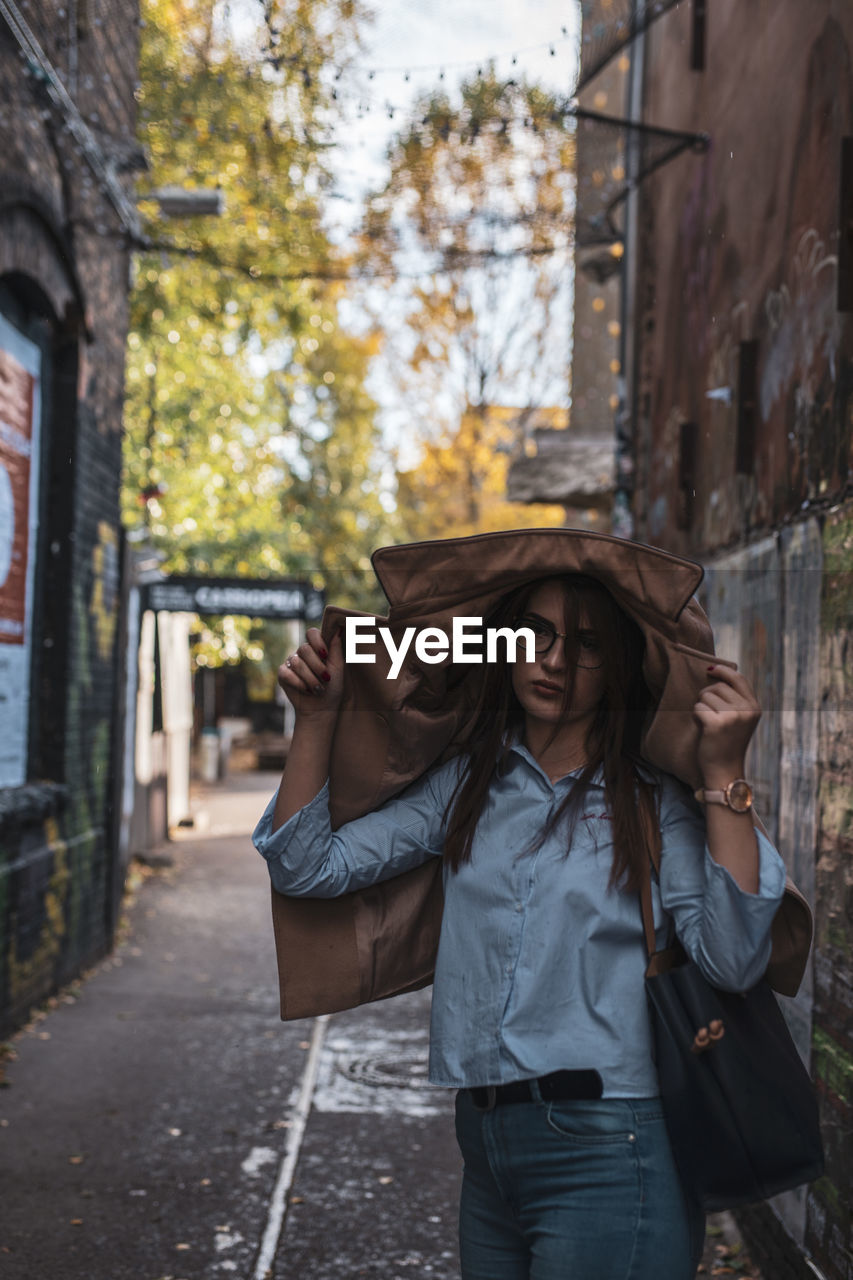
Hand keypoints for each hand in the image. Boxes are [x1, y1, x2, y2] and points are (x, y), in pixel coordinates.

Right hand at [277, 627, 343, 719]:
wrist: (322, 709)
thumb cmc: (333, 689)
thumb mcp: (338, 668)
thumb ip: (336, 648)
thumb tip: (338, 628)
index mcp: (317, 649)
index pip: (312, 633)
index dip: (317, 641)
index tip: (325, 654)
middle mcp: (302, 653)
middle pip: (304, 649)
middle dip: (317, 666)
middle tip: (326, 679)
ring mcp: (291, 663)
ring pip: (296, 662)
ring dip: (310, 678)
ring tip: (318, 689)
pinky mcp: (283, 675)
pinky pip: (286, 673)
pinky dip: (298, 683)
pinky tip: (306, 690)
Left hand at [693, 663, 760, 785]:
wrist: (725, 771)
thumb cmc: (728, 743)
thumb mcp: (740, 719)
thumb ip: (735, 699)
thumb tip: (716, 672)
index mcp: (754, 707)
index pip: (738, 679)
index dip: (723, 671)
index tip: (710, 669)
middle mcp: (746, 710)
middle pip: (718, 687)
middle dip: (707, 696)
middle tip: (708, 713)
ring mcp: (732, 716)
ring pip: (705, 696)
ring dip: (701, 707)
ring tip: (708, 723)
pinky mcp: (716, 724)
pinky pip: (698, 707)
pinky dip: (696, 716)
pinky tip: (702, 728)